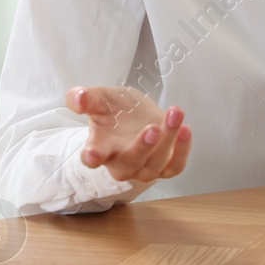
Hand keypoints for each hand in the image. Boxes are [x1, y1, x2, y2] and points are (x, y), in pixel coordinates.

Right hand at [67, 85, 192, 183]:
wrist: (137, 114)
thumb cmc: (115, 109)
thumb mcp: (99, 97)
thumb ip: (85, 97)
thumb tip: (79, 97)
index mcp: (99, 148)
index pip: (91, 158)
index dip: (92, 157)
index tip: (93, 154)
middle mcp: (120, 163)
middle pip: (129, 164)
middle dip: (142, 147)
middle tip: (153, 128)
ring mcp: (143, 168)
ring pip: (155, 164)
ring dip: (167, 141)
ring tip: (174, 114)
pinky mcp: (165, 167)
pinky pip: (175, 166)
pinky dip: (182, 151)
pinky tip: (185, 129)